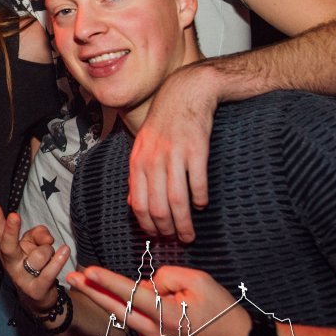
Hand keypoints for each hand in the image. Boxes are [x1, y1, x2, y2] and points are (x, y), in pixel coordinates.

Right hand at [0, 205, 68, 313]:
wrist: (37, 296)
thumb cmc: (34, 263)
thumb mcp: (34, 245)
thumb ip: (38, 234)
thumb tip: (47, 238)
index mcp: (6, 250)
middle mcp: (10, 263)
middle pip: (8, 245)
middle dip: (11, 230)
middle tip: (14, 216)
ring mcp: (21, 278)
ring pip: (40, 254)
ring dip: (50, 252)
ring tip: (49, 259)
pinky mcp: (35, 290)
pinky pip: (50, 270)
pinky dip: (59, 259)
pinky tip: (65, 251)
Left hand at [68, 264, 249, 335]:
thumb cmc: (223, 311)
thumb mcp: (199, 281)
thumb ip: (166, 276)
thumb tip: (146, 284)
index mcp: (167, 316)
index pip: (130, 294)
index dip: (106, 281)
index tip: (87, 270)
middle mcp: (158, 335)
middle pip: (118, 310)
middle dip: (93, 292)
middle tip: (72, 279)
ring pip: (133, 318)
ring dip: (122, 302)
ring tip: (124, 289)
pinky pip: (145, 329)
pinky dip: (144, 315)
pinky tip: (157, 308)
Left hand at [128, 63, 218, 241]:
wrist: (184, 94)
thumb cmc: (163, 125)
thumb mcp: (142, 148)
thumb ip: (138, 177)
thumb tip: (133, 205)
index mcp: (138, 163)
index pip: (138, 205)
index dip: (148, 226)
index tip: (157, 237)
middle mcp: (153, 161)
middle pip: (158, 207)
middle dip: (167, 230)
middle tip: (177, 240)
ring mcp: (174, 156)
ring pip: (177, 201)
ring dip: (185, 223)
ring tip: (190, 234)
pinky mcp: (195, 150)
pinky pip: (197, 183)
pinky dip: (199, 199)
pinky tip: (201, 205)